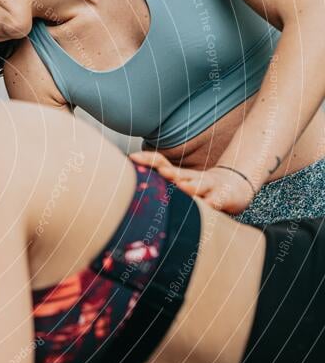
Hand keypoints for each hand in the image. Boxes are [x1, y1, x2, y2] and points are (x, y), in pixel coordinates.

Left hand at [128, 151, 255, 213]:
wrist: (233, 188)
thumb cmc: (199, 189)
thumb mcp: (179, 183)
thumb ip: (159, 184)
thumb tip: (128, 184)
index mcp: (179, 175)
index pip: (162, 163)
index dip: (149, 160)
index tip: (133, 157)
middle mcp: (193, 178)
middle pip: (180, 173)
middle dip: (169, 172)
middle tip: (160, 171)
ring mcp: (210, 186)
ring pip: (200, 185)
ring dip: (191, 186)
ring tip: (183, 187)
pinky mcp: (223, 197)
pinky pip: (218, 200)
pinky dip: (213, 202)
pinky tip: (209, 205)